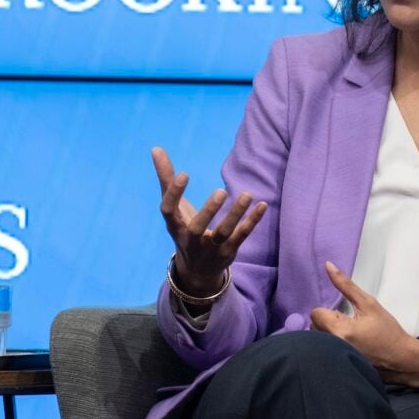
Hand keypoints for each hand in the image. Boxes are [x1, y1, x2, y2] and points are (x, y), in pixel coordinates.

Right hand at [154, 146, 267, 296]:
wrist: (196, 271)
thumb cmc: (183, 229)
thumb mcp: (174, 208)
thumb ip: (166, 178)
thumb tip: (156, 148)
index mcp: (175, 225)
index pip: (169, 211)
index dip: (174, 194)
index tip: (184, 174)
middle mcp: (190, 239)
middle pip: (197, 228)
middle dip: (209, 211)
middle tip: (221, 191)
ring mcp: (211, 248)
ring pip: (224, 233)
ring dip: (235, 215)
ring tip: (247, 194)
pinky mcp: (229, 251)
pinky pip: (241, 236)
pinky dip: (252, 221)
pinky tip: (262, 205)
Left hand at [310, 261, 418, 388]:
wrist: (402, 358)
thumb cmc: (387, 330)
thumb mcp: (368, 303)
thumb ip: (345, 284)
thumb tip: (328, 265)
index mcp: (339, 330)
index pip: (316, 313)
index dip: (329, 311)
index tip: (344, 315)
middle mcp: (333, 346)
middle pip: (314, 326)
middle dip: (327, 321)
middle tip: (347, 323)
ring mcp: (335, 359)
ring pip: (318, 339)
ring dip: (327, 334)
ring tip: (347, 335)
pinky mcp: (337, 366)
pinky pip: (325, 351)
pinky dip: (331, 346)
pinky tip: (348, 346)